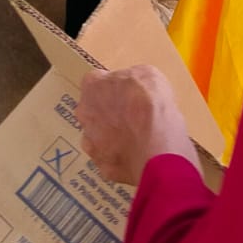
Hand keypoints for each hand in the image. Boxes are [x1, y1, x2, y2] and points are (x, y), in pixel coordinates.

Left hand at [78, 66, 198, 186]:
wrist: (157, 145)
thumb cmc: (151, 104)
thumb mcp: (148, 74)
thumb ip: (132, 78)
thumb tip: (131, 85)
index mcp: (92, 87)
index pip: (96, 81)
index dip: (113, 87)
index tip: (128, 93)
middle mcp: (85, 114)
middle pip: (93, 111)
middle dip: (109, 113)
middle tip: (132, 117)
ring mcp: (92, 144)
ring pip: (99, 138)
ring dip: (113, 138)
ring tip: (138, 141)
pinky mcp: (104, 168)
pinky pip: (112, 161)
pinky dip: (123, 160)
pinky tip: (140, 157)